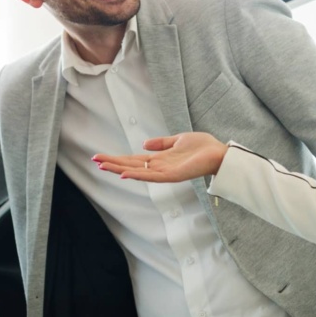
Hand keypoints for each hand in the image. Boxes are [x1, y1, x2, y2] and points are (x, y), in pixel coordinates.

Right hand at [94, 132, 227, 182]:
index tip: (101, 157)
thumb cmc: (203, 147)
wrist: (220, 153)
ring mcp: (165, 172)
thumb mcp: (178, 140)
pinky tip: (125, 174)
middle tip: (95, 161)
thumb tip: (144, 143)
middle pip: (131, 166)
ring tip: (104, 166)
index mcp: (159, 159)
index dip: (118, 158)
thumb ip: (161, 143)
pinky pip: (152, 176)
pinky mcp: (173, 175)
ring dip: (120, 169)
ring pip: (137, 172)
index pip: (134, 160)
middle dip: (113, 164)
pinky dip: (138, 176)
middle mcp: (159, 167)